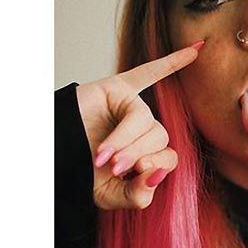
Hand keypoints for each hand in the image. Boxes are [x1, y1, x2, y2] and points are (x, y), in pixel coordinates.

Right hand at [75, 41, 203, 209]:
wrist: (51, 153)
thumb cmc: (80, 172)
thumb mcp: (110, 196)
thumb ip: (138, 195)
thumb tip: (157, 174)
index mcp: (148, 155)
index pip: (169, 158)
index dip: (152, 168)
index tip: (124, 175)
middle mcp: (145, 131)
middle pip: (160, 138)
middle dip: (136, 155)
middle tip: (111, 166)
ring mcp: (133, 108)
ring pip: (147, 121)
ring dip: (125, 140)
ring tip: (102, 154)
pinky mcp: (118, 90)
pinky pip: (148, 73)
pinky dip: (172, 62)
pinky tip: (196, 50)